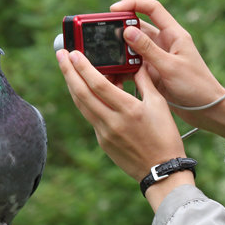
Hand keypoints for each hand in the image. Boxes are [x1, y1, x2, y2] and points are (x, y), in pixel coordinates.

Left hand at [56, 48, 188, 188]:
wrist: (161, 170)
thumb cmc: (165, 136)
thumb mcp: (159, 105)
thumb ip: (144, 82)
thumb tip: (134, 64)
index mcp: (128, 109)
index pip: (97, 83)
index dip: (83, 67)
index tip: (73, 53)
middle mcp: (112, 121)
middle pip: (81, 93)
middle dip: (68, 72)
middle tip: (60, 55)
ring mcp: (104, 133)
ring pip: (82, 105)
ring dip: (72, 86)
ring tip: (67, 70)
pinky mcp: (102, 141)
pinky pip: (90, 116)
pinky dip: (86, 101)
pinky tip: (85, 91)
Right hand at [110, 0, 224, 138]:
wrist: (207, 111)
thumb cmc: (196, 86)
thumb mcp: (170, 67)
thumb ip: (148, 49)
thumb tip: (127, 31)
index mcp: (174, 34)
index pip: (152, 8)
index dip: (133, 4)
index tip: (114, 9)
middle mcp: (164, 43)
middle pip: (137, 28)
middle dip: (120, 31)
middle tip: (103, 39)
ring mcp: (157, 58)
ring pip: (132, 48)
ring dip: (119, 52)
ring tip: (106, 59)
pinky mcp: (152, 73)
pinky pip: (133, 66)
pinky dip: (123, 68)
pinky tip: (112, 74)